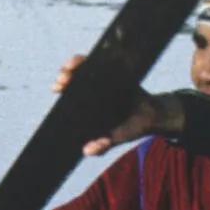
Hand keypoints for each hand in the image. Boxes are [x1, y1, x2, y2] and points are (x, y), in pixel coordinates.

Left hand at [60, 50, 175, 156]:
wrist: (153, 115)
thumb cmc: (131, 128)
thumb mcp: (117, 138)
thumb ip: (104, 145)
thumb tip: (87, 151)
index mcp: (87, 107)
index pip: (68, 96)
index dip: (61, 90)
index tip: (56, 87)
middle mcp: (92, 92)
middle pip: (72, 81)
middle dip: (64, 77)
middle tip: (62, 79)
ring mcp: (103, 80)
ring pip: (84, 69)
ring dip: (74, 65)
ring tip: (71, 67)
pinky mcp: (115, 71)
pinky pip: (101, 62)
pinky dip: (92, 58)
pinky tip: (88, 58)